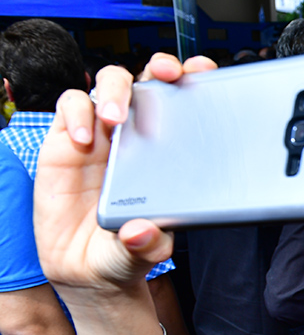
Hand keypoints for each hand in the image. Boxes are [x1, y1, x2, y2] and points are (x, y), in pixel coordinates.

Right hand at [33, 54, 215, 295]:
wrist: (85, 267)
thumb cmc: (124, 250)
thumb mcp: (144, 252)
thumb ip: (148, 245)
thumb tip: (144, 234)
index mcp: (169, 152)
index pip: (185, 107)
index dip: (194, 82)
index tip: (205, 74)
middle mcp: (138, 136)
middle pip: (150, 82)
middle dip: (161, 67)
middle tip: (167, 74)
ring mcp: (103, 135)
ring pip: (111, 85)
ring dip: (115, 91)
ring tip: (114, 118)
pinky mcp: (67, 140)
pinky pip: (71, 108)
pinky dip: (77, 114)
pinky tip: (83, 140)